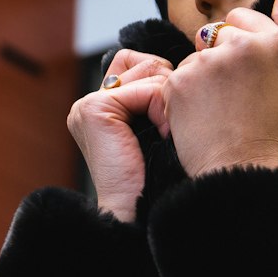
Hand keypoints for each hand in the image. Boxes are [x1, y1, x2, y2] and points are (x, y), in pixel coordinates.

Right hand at [67, 50, 171, 221]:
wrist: (141, 214)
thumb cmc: (160, 180)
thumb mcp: (162, 131)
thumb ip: (160, 98)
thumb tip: (189, 64)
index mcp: (103, 108)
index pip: (140, 64)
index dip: (166, 83)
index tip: (175, 117)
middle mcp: (91, 103)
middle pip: (145, 62)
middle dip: (169, 88)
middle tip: (171, 127)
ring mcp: (88, 105)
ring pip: (149, 71)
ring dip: (168, 101)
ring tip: (167, 134)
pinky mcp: (94, 110)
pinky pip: (147, 89)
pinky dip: (163, 111)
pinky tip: (164, 135)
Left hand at [163, 0, 277, 178]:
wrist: (242, 168)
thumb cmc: (273, 129)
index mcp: (274, 43)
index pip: (241, 17)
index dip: (239, 44)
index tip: (243, 74)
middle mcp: (241, 45)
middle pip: (214, 34)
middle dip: (217, 56)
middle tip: (231, 96)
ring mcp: (207, 62)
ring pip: (194, 56)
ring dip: (200, 77)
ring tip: (217, 110)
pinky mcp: (179, 80)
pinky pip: (176, 77)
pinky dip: (183, 95)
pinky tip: (200, 117)